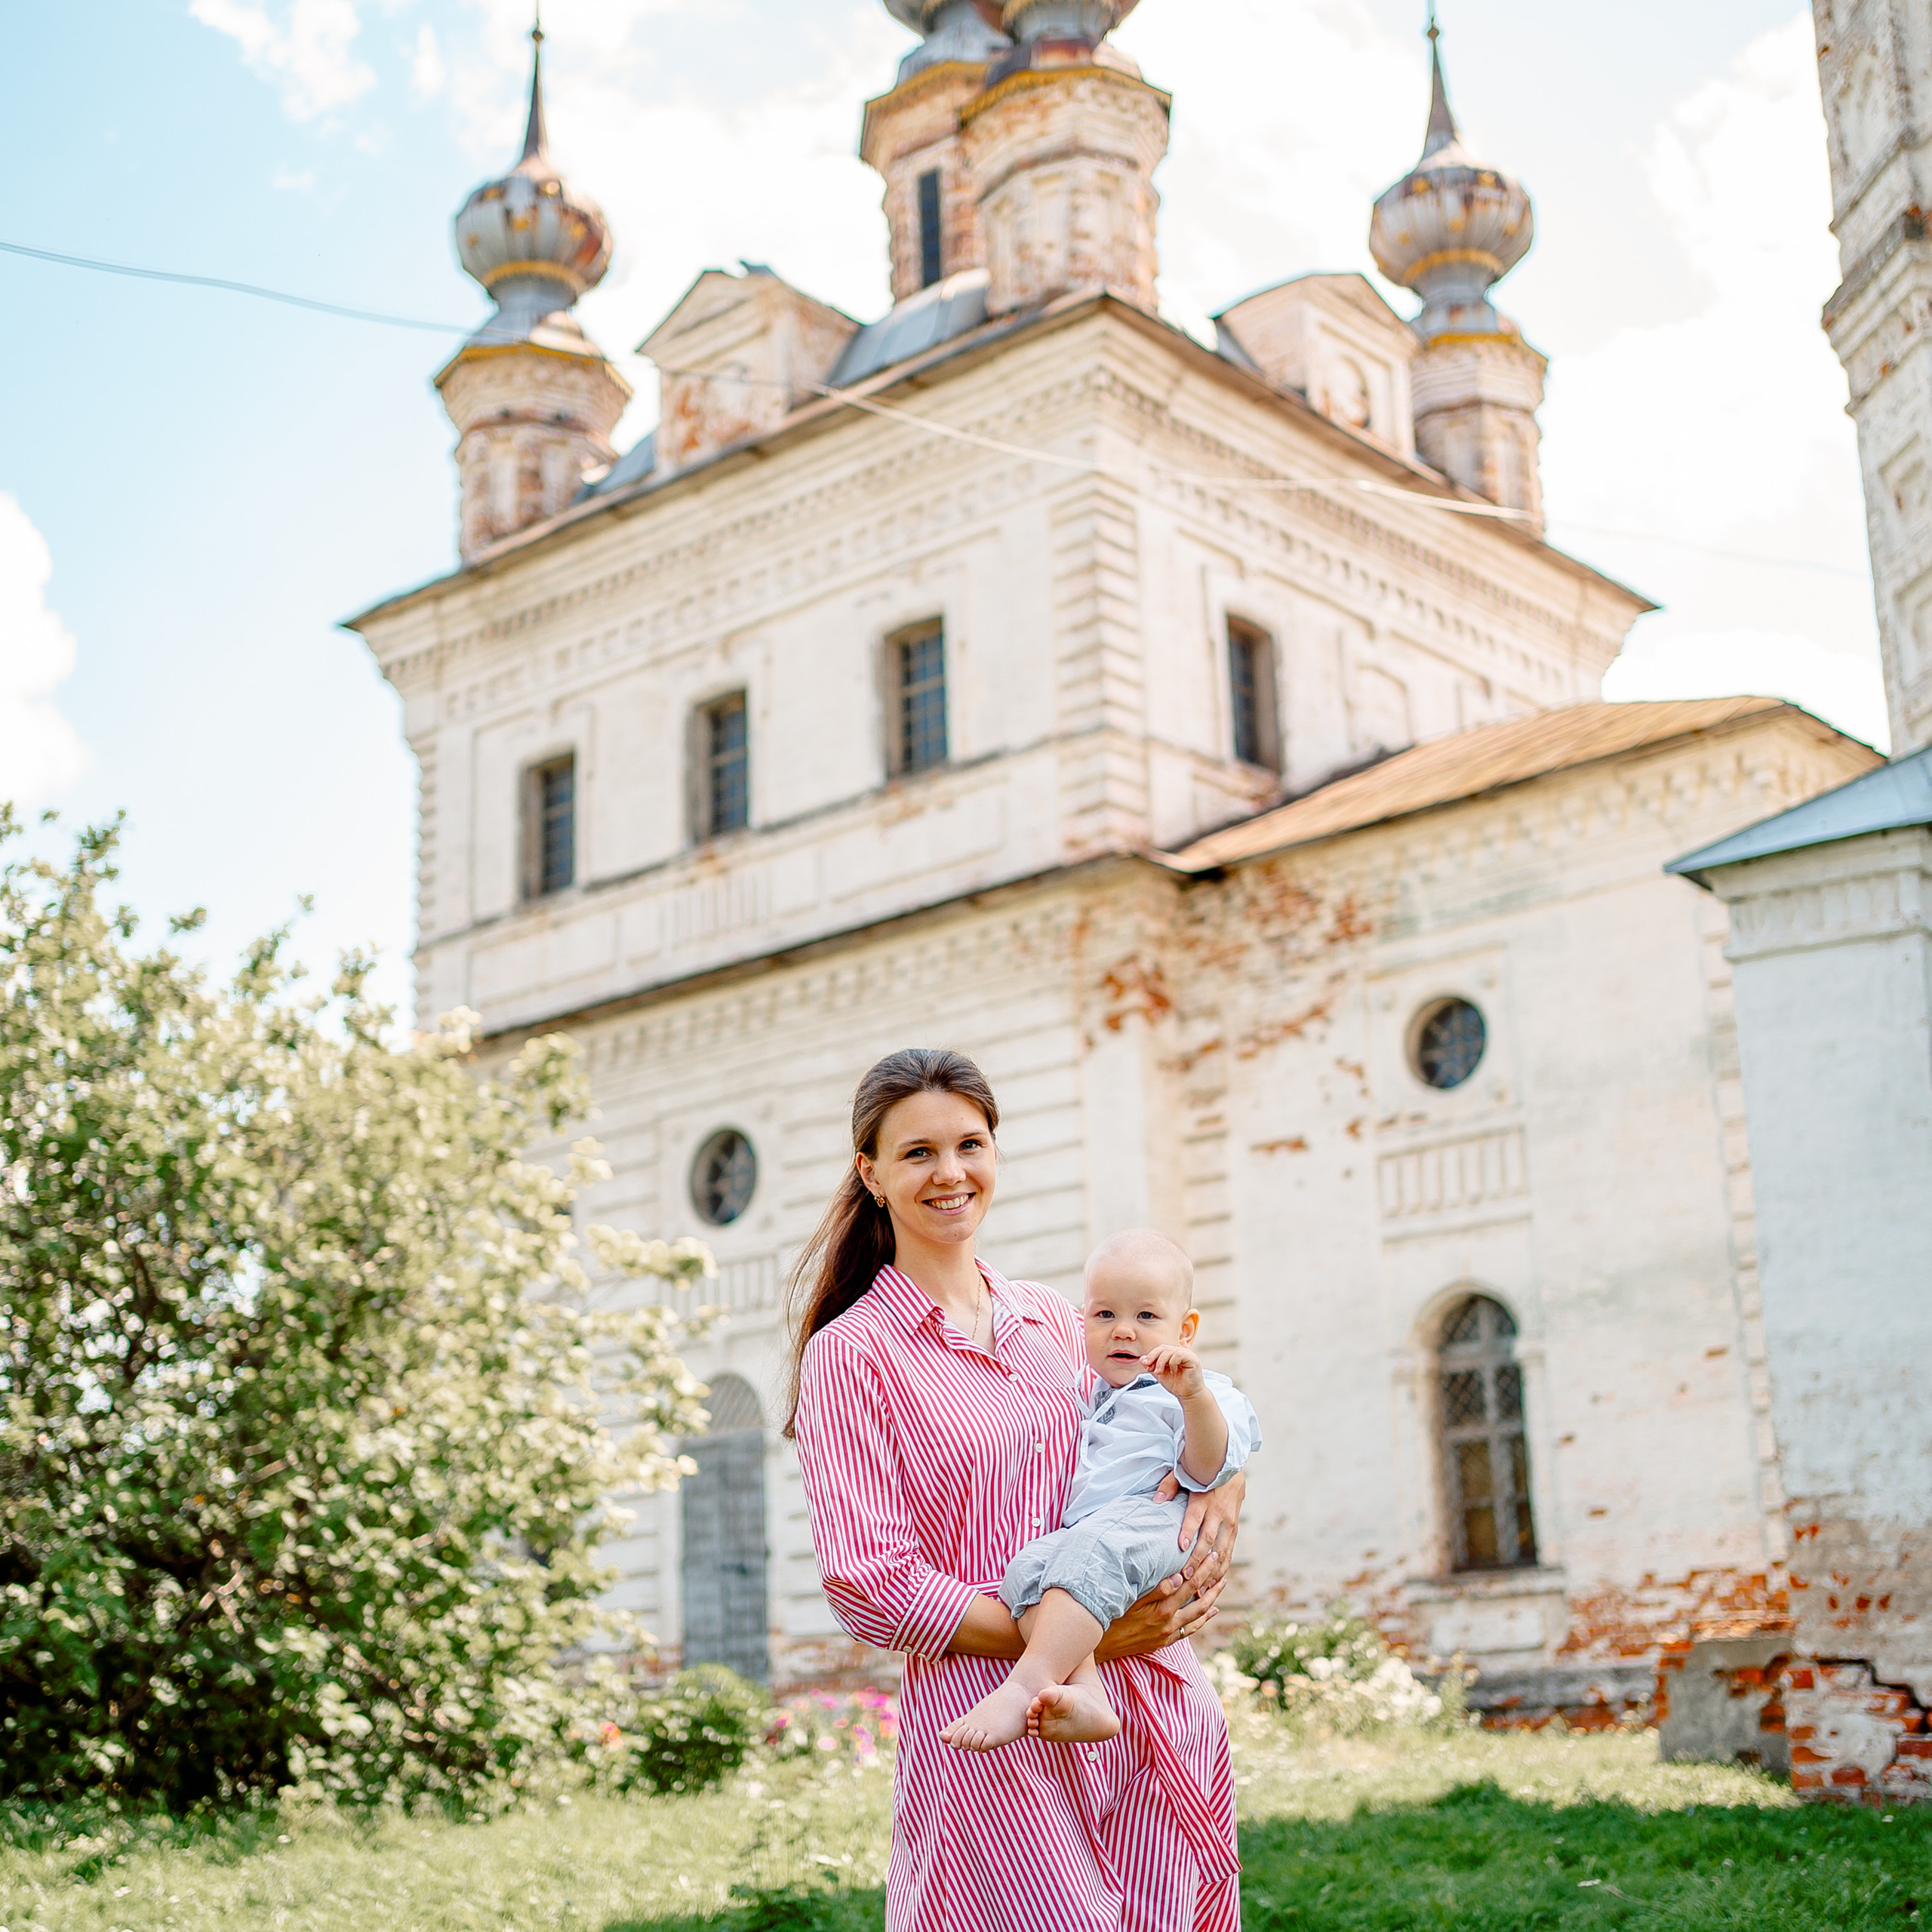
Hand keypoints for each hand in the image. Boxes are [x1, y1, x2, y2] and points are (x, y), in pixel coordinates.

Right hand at [1096, 1469, 1245, 1661]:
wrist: (1099, 1648)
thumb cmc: (1111, 1618)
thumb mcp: (1130, 1601)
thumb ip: (1155, 1589)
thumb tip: (1178, 1577)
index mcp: (1161, 1609)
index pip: (1188, 1586)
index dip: (1203, 1570)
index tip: (1213, 1556)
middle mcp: (1168, 1623)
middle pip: (1198, 1601)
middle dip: (1211, 1584)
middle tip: (1223, 1570)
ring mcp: (1167, 1635)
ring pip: (1197, 1617)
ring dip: (1210, 1602)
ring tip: (1220, 1587)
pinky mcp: (1163, 1642)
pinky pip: (1189, 1631)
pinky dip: (1201, 1620)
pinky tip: (1209, 1612)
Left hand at [1140, 1343, 1204, 1399]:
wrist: (1188, 1395)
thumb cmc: (1176, 1385)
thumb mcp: (1160, 1374)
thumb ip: (1152, 1366)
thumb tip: (1141, 1358)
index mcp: (1174, 1353)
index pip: (1160, 1349)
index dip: (1151, 1356)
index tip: (1146, 1366)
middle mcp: (1181, 1352)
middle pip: (1163, 1348)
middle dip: (1154, 1358)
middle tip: (1150, 1369)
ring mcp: (1188, 1354)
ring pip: (1169, 1351)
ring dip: (1161, 1362)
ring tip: (1160, 1372)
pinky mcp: (1193, 1359)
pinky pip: (1179, 1355)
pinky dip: (1172, 1363)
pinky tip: (1173, 1371)